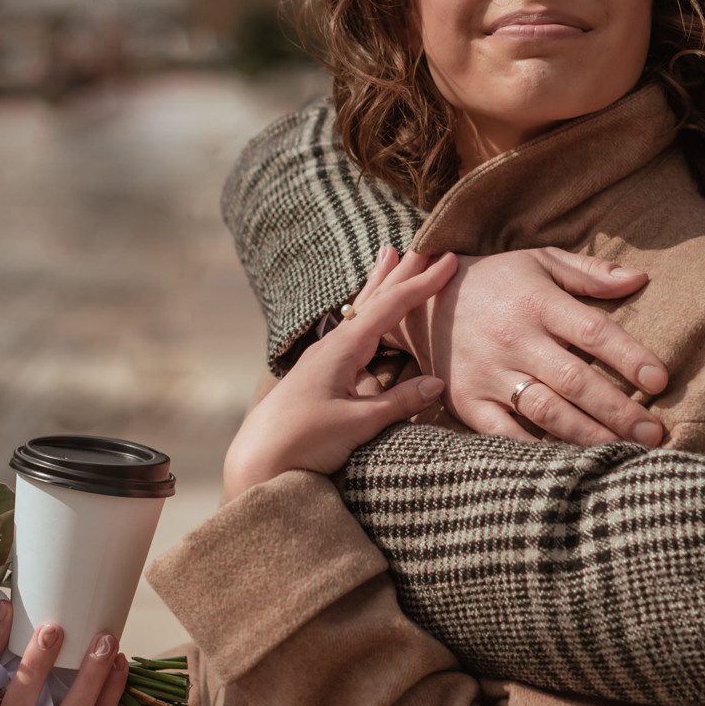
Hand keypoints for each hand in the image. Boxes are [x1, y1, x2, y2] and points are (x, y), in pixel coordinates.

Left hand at [223, 247, 456, 499]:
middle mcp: (333, 346)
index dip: (421, 285)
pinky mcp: (321, 375)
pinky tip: (366, 315)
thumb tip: (437, 384)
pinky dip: (368, 315)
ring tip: (389, 258)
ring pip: (360, 312)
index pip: (390, 307)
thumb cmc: (302, 440)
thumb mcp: (356, 423)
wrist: (258, 459)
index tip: (446, 263)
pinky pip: (353, 334)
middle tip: (420, 245)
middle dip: (399, 273)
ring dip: (380, 286)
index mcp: (343, 348)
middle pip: (372, 299)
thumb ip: (398, 403)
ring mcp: (325, 358)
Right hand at [395, 248, 669, 445]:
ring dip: (587, 435)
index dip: (630, 357)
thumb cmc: (495, 281)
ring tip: (622, 452)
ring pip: (545, 411)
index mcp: (537, 302)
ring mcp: (489, 373)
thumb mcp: (539, 260)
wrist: (421, 300)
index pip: (593, 332)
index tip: (660, 379)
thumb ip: (589, 273)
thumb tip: (639, 279)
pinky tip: (566, 464)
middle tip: (653, 433)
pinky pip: (504, 434)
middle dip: (618, 410)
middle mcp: (515, 339)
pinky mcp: (467, 401)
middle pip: (575, 380)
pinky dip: (534, 451)